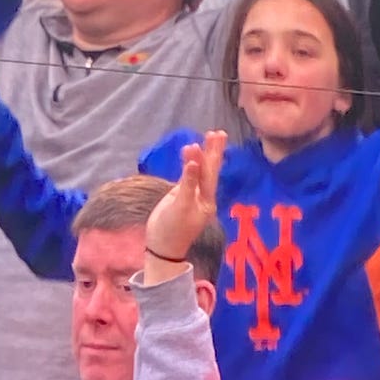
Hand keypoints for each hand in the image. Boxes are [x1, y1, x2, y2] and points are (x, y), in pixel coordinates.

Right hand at [146, 130, 226, 272]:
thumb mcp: (180, 206)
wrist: (161, 247)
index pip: (211, 174)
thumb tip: (194, 162)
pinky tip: (190, 151)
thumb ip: (187, 183)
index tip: (213, 137)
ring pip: (200, 171)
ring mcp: (192, 195)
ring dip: (202, 155)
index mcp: (207, 200)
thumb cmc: (172, 229)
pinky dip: (190, 163)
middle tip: (218, 132)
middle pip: (210, 170)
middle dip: (213, 151)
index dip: (211, 155)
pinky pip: (188, 175)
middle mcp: (203, 196)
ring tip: (207, 137)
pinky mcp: (181, 195)